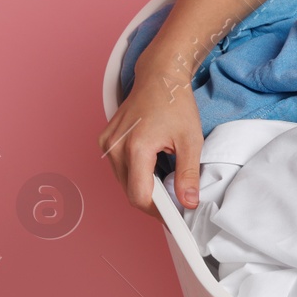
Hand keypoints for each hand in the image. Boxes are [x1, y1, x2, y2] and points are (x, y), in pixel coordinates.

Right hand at [98, 68, 203, 219]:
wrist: (159, 77)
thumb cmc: (176, 104)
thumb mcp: (190, 140)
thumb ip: (188, 174)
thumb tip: (188, 202)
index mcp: (135, 148)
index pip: (140, 196)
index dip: (157, 212)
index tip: (173, 218)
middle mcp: (115, 147)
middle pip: (130, 191)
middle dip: (152, 201)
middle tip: (174, 202)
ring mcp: (107, 144)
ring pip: (123, 182)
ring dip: (143, 188)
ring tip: (165, 183)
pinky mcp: (105, 140)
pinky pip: (118, 168)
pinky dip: (135, 174)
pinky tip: (151, 167)